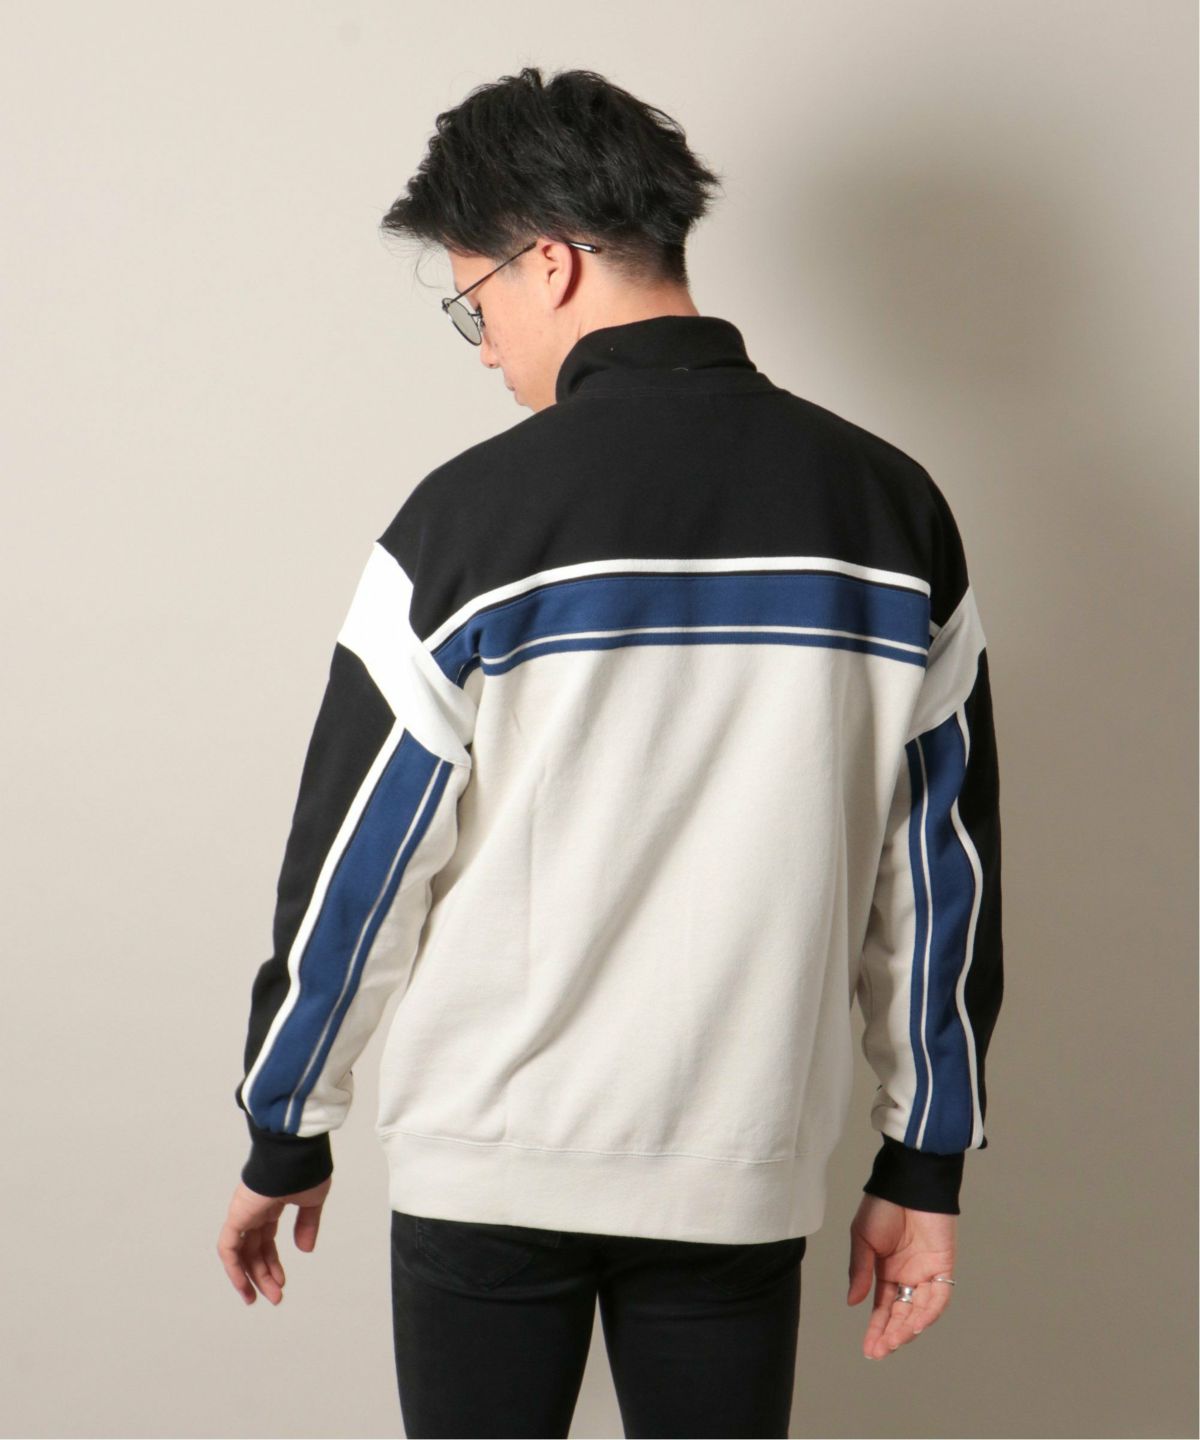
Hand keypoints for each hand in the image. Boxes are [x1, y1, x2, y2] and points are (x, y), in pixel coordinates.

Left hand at [216, 1175, 331, 1306]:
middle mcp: (254, 1210)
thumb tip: (304, 1249)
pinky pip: (228, 1247)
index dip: (272, 1263)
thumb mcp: (312, 1201)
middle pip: (254, 1250)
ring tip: (262, 1297)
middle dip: (263, 1275)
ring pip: (241, 1252)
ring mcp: (244, 1213)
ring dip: (251, 1277)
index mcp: (271, 1204)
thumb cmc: (305, 1169)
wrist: (295, 1152)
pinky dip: (234, 1268)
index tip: (282, 1283)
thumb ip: (307, 1224)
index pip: (266, 1240)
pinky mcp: (237, 1215)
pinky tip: (245, 1285)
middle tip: (275, 1297)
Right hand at [846, 1193, 956, 1358]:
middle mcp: (907, 1277)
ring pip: (920, 1310)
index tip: (869, 1350)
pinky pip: (939, 1295)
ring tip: (894, 1341)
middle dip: (890, 1334)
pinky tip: (916, 1323)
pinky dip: (929, 1311)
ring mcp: (926, 1273)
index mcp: (886, 1271)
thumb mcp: (861, 1239)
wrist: (907, 1183)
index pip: (882, 1308)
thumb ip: (859, 1271)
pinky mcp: (943, 1266)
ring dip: (908, 1328)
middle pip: (901, 1315)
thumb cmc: (882, 1206)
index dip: (876, 1329)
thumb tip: (853, 1303)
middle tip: (879, 1351)